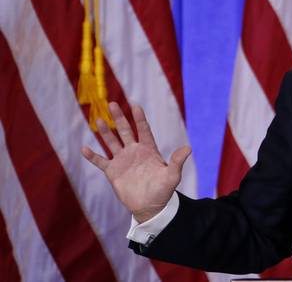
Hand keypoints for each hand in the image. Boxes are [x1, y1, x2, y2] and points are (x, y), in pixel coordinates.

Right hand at [81, 102, 190, 222]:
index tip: (135, 105)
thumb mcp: (172, 176)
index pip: (143, 130)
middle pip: (125, 131)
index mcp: (149, 149)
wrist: (150, 206)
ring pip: (112, 142)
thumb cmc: (163, 190)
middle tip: (112, 104)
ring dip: (105, 132)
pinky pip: (100, 162)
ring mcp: (122, 160)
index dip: (139, 118)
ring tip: (98, 119)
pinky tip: (84, 148)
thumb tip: (188, 148)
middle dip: (119, 118)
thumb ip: (177, 161)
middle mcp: (134, 151)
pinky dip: (92, 156)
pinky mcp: (113, 172)